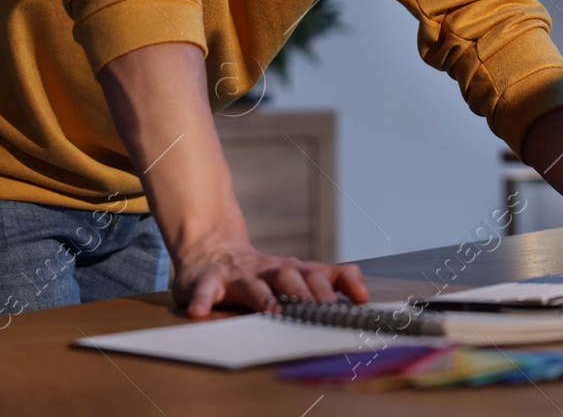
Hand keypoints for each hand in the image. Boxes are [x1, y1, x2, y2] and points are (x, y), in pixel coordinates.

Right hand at [171, 240, 370, 317]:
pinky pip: (203, 290)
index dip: (336, 286)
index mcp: (289, 269)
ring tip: (273, 312)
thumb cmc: (261, 271)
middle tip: (319, 309)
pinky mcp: (207, 281)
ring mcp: (236, 275)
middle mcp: (265, 270)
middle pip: (287, 276)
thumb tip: (364, 294)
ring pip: (252, 284)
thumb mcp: (297, 272)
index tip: (357, 300)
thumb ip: (331, 278)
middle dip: (304, 292)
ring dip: (263, 298)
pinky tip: (198, 312)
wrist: (211, 250)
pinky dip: (201, 300)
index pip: (316, 274)